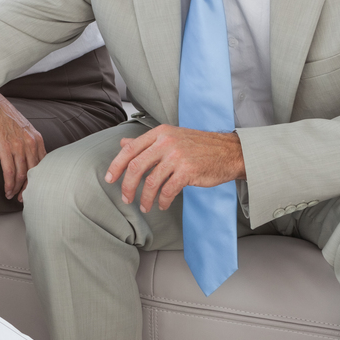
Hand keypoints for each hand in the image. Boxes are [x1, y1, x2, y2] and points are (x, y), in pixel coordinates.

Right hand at [0, 92, 44, 201]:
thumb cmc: (3, 116)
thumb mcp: (23, 128)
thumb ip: (28, 142)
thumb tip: (27, 157)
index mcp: (36, 139)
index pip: (42, 165)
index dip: (38, 180)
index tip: (32, 188)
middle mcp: (30, 143)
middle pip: (34, 173)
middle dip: (29, 188)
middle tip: (23, 198)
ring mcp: (19, 146)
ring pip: (22, 175)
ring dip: (17, 189)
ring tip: (12, 196)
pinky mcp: (5, 149)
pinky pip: (10, 172)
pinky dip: (9, 185)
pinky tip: (7, 191)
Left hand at [104, 125, 245, 212]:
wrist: (229, 151)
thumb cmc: (199, 146)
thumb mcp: (170, 137)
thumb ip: (146, 143)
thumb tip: (123, 144)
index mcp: (159, 133)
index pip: (130, 149)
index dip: (116, 165)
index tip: (109, 178)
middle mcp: (166, 142)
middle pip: (136, 166)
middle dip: (127, 185)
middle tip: (126, 198)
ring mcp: (177, 156)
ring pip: (151, 182)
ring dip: (145, 198)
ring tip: (145, 206)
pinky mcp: (188, 171)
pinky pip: (168, 190)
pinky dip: (162, 201)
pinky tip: (162, 205)